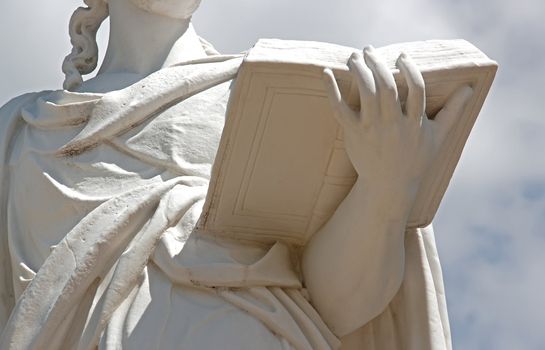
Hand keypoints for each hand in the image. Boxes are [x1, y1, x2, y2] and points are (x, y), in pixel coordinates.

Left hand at [323, 46, 472, 198]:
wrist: (389, 187)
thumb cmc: (415, 161)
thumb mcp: (438, 137)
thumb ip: (453, 111)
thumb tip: (469, 88)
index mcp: (415, 123)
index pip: (416, 88)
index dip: (410, 69)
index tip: (402, 57)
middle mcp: (394, 125)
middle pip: (387, 86)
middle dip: (377, 63)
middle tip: (369, 49)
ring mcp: (372, 129)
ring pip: (366, 93)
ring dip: (359, 70)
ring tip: (354, 57)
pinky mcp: (354, 135)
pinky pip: (341, 109)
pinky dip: (332, 91)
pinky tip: (326, 74)